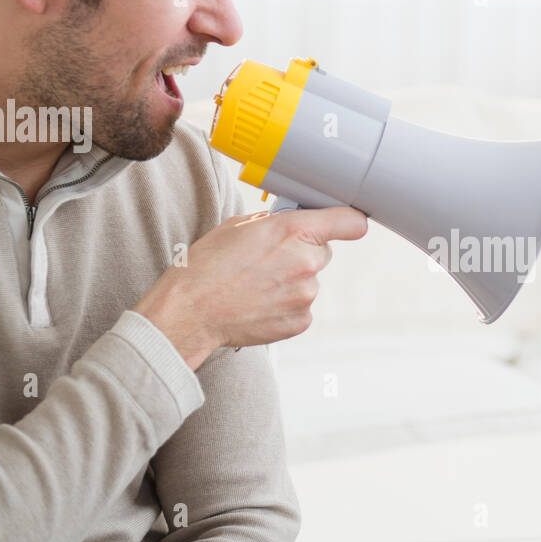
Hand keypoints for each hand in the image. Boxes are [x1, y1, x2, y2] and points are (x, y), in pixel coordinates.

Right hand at [133, 206, 367, 369]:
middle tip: (268, 261)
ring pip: (310, 281)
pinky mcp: (301, 320)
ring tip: (256, 285)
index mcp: (292, 231)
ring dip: (291, 281)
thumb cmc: (207, 266)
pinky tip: (259, 303)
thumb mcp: (239, 226)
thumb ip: (276, 222)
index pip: (348, 221)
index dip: (349, 221)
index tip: (351, 223)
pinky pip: (302, 306)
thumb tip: (295, 223)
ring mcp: (306, 295)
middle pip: (323, 252)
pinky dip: (285, 305)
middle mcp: (306, 262)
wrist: (190, 311)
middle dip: (302, 253)